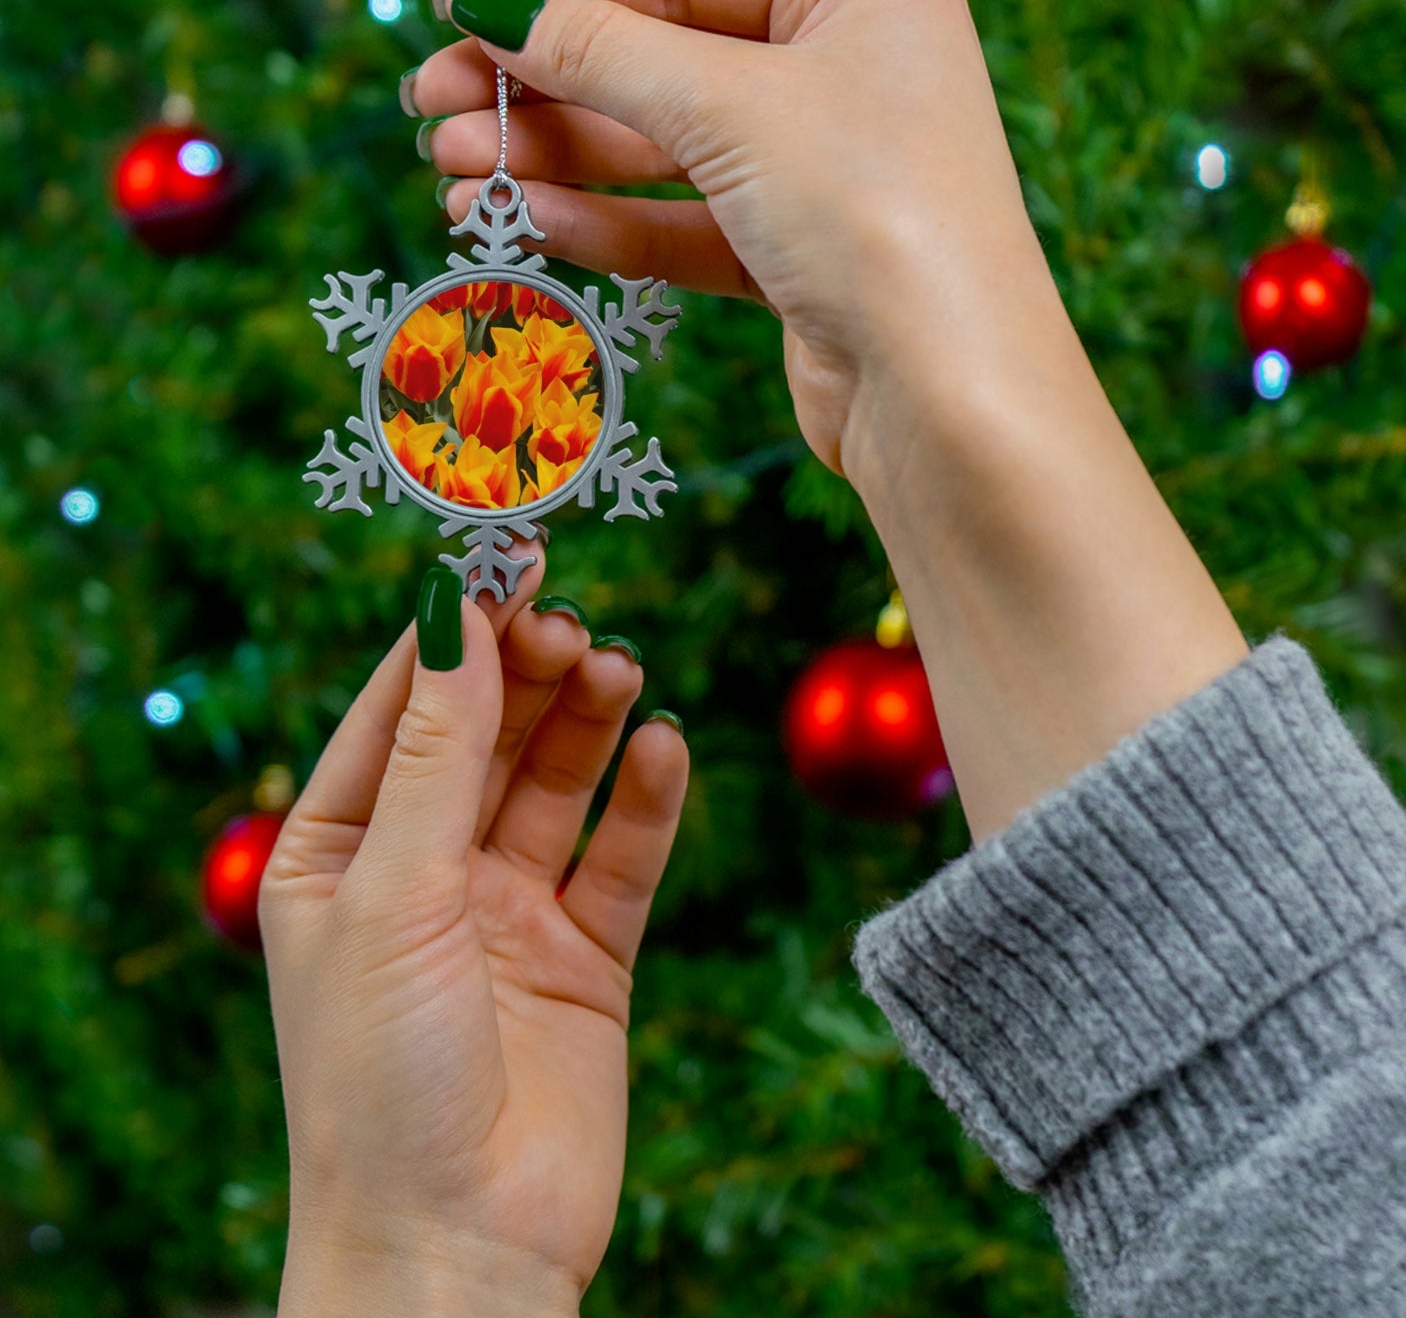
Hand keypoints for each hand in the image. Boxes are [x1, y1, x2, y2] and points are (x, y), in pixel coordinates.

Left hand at [260, 555, 687, 1314]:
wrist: (458, 1249)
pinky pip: (622, 856)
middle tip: (572, 624)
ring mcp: (508, 912)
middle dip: (527, 673)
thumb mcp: (394, 892)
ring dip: (589, 721)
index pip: (400, 709)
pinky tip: (665, 748)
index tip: (505, 557)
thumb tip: (455, 609)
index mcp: (339, 852)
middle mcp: (424, 872)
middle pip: (486, 735)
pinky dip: (646, 801)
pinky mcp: (586, 955)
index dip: (453, 632)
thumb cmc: (380, 1078)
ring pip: (557, 783)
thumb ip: (437, 751)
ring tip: (620, 671)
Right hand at [411, 0, 1067, 479]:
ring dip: (558, 162)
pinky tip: (527, 224)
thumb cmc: (871, 213)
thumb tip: (488, 3)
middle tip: (431, 109)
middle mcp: (846, 70)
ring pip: (664, 152)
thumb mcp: (727, 106)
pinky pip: (685, 226)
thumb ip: (601, 52)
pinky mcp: (799, 260)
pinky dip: (609, 224)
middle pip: (661, 61)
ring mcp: (822, 170)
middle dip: (543, 88)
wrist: (947, 398)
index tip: (454, 6)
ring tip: (453, 176)